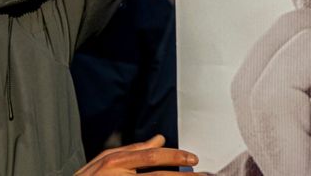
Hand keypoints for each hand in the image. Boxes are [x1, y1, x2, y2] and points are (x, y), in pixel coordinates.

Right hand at [73, 134, 202, 174]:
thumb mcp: (106, 161)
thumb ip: (133, 150)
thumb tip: (159, 139)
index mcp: (115, 160)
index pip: (152, 157)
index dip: (175, 157)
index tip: (193, 160)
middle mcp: (117, 172)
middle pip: (157, 175)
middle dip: (182, 175)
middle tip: (204, 175)